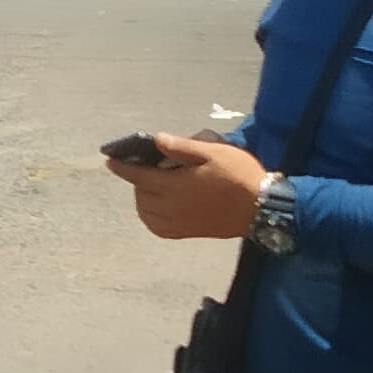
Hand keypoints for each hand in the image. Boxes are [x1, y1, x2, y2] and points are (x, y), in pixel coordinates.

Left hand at [107, 132, 267, 243]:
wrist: (262, 208)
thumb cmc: (239, 175)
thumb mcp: (213, 152)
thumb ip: (182, 147)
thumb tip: (157, 140)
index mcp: (175, 185)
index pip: (139, 176)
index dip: (122, 168)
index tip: (110, 160)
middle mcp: (172, 207)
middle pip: (141, 194)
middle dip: (137, 180)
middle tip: (147, 167)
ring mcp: (179, 222)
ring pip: (146, 213)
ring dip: (142, 198)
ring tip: (152, 186)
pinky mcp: (188, 232)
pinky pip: (159, 228)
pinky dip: (151, 217)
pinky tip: (158, 207)